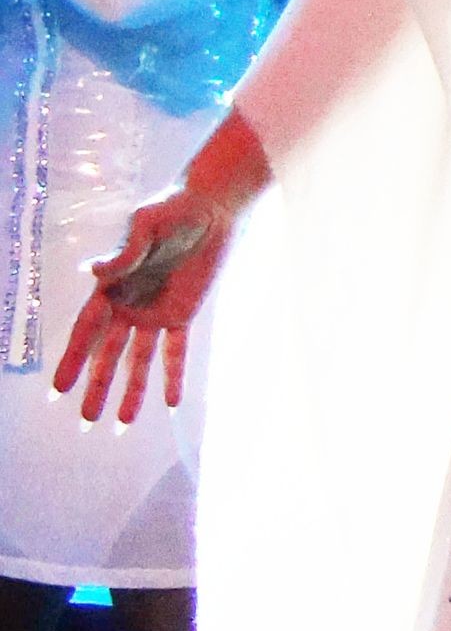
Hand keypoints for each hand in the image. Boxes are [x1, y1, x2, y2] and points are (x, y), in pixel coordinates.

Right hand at [54, 187, 235, 425]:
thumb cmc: (172, 209)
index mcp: (111, 286)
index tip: (58, 389)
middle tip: (85, 420)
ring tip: (122, 423)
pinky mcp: (183, 312)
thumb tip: (94, 271)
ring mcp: (155, 312)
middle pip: (108, 354)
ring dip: (131, 390)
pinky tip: (170, 403)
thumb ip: (124, 253)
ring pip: (138, 360)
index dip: (73, 359)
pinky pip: (177, 351)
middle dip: (96, 387)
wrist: (212, 207)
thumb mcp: (145, 226)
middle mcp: (128, 304)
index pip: (87, 330)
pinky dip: (174, 375)